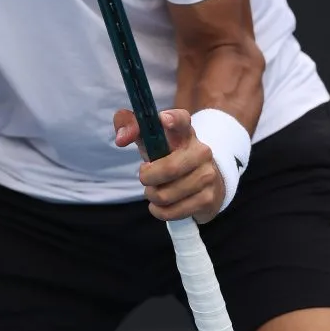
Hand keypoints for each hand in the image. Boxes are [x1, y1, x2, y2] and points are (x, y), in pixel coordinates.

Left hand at [114, 108, 225, 223]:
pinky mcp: (208, 199)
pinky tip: (161, 204)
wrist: (199, 180)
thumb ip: (128, 126)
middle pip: (170, 168)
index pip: (181, 119)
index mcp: (183, 131)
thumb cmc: (166, 154)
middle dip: (148, 177)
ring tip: (154, 190)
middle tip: (144, 176)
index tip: (163, 120)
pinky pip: (172, 211)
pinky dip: (159, 211)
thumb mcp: (148, 138)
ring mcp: (208, 175)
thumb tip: (121, 139)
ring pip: (167, 194)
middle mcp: (201, 150)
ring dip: (152, 195)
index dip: (173, 119)